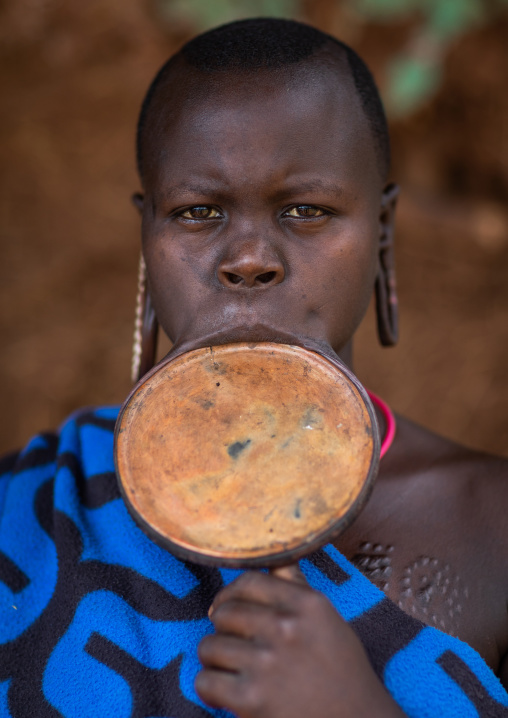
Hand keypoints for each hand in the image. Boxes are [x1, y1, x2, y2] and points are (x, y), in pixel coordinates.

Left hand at [195, 566, 404, 717]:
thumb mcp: (326, 620)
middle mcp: (286, 627)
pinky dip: (210, 688)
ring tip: (232, 669)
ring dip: (215, 660)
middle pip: (224, 612)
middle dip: (222, 629)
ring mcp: (267, 663)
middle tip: (234, 645)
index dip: (230, 594)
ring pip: (209, 646)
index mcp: (307, 603)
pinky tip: (226, 693)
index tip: (226, 607)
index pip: (248, 581)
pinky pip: (205, 681)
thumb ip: (297, 587)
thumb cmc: (342, 672)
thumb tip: (274, 559)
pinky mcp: (252, 699)